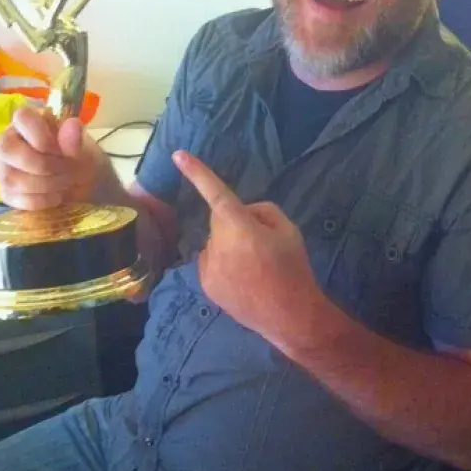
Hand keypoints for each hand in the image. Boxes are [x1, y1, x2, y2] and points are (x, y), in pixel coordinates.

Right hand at [0, 105, 107, 209]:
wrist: (81, 186)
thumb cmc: (77, 159)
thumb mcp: (83, 150)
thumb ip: (75, 140)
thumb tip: (72, 124)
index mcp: (27, 122)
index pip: (21, 118)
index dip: (41, 137)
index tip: (61, 151)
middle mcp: (8, 142)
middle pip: (6, 149)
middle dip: (42, 164)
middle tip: (66, 170)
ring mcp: (3, 168)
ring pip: (11, 177)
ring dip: (46, 184)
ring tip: (65, 183)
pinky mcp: (6, 192)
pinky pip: (16, 198)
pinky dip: (42, 201)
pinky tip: (56, 197)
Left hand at [174, 150, 328, 349]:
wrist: (289, 316)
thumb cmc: (293, 269)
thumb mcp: (289, 230)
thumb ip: (263, 211)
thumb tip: (244, 212)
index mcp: (240, 227)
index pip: (216, 193)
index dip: (197, 173)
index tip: (178, 155)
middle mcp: (217, 244)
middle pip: (220, 221)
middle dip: (235, 224)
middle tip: (261, 244)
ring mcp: (208, 266)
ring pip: (215, 242)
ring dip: (229, 246)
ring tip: (254, 267)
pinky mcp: (205, 284)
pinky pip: (211, 261)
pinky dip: (223, 264)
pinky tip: (243, 279)